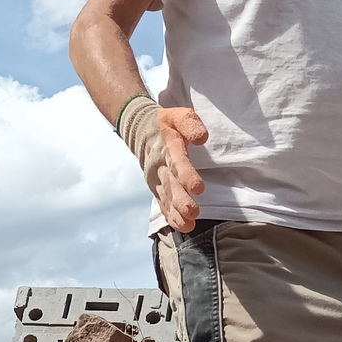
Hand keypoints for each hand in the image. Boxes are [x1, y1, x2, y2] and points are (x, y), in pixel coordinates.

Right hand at [119, 100, 209, 231]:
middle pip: (170, 185)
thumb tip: (202, 137)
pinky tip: (182, 226)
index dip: (186, 175)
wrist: (140, 131)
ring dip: (177, 212)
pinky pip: (163, 204)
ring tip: (190, 224)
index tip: (198, 187)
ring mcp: (157, 179)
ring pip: (166, 198)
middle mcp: (160, 166)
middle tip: (193, 212)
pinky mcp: (156, 188)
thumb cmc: (165, 124)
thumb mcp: (178, 115)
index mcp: (167, 147)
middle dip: (181, 200)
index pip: (176, 162)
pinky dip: (171, 216)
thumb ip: (190, 123)